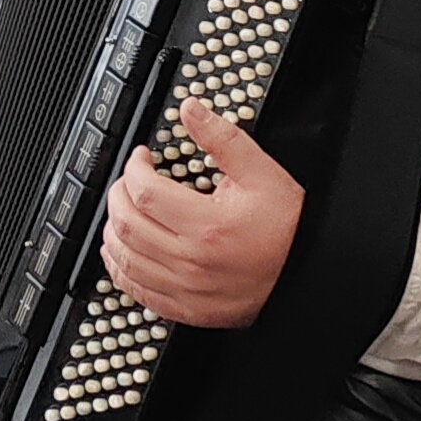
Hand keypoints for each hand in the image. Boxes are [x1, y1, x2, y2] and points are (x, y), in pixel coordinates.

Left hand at [99, 97, 303, 330]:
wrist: (307, 272)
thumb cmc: (288, 228)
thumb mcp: (262, 174)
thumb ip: (223, 139)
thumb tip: (191, 111)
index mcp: (207, 226)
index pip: (144, 192)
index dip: (134, 167)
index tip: (142, 158)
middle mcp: (191, 261)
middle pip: (126, 224)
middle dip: (119, 195)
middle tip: (129, 180)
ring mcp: (186, 289)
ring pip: (124, 259)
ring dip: (113, 230)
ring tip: (122, 210)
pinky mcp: (186, 309)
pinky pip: (136, 290)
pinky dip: (119, 268)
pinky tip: (121, 252)